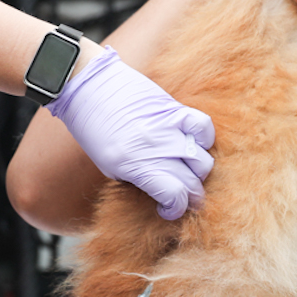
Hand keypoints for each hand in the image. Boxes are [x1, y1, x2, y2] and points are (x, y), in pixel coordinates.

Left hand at [47, 48, 214, 219]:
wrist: (90, 88)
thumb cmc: (94, 129)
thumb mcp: (109, 166)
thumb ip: (140, 179)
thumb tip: (164, 191)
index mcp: (136, 166)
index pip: (174, 196)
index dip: (176, 209)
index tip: (170, 208)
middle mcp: (156, 149)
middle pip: (192, 182)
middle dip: (191, 196)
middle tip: (184, 196)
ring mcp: (168, 128)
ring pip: (203, 160)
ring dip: (199, 172)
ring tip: (189, 172)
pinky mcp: (174, 109)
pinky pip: (204, 127)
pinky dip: (206, 139)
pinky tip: (196, 144)